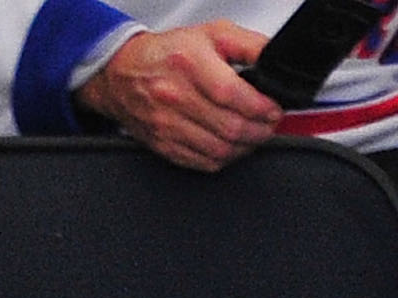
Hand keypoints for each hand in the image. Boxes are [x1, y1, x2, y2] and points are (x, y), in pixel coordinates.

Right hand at [74, 24, 280, 172]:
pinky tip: (231, 146)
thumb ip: (249, 44)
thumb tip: (274, 62)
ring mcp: (167, 125)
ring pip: (219, 150)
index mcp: (190, 65)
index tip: (274, 109)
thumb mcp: (213, 34)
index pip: (233, 96)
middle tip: (269, 124)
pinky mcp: (163, 145)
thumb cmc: (168, 54)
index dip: (262, 108)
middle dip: (260, 130)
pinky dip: (223, 159)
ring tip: (254, 135)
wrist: (122, 74)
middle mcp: (175, 97)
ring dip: (245, 147)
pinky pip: (202, 163)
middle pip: (230, 128)